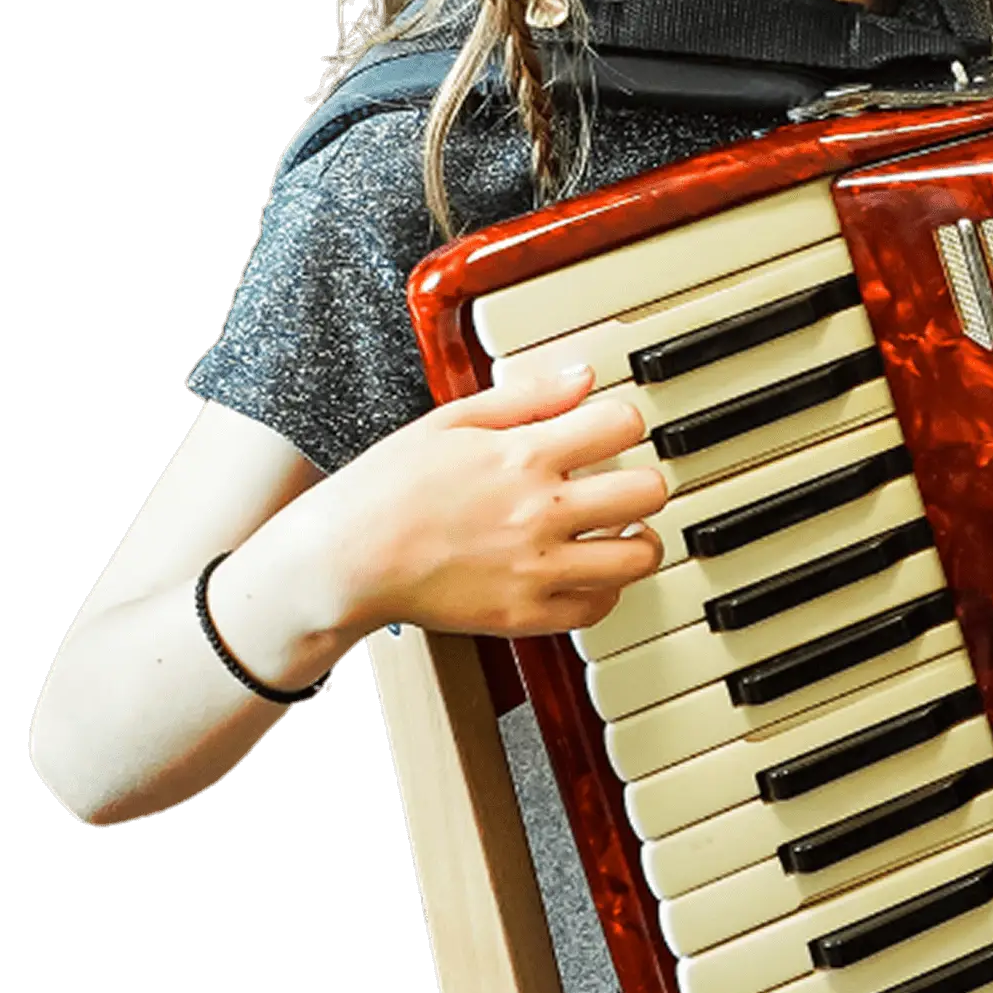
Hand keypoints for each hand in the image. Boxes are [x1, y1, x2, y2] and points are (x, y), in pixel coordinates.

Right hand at [306, 363, 669, 639]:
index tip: (611, 429)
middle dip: (643, 480)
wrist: (345, 559)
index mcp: (524, 456)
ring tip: (621, 530)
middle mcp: (540, 512)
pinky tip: (590, 570)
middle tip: (626, 482)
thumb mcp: (452, 420)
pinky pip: (598, 607)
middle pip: (647, 491)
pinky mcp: (523, 615)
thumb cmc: (388, 487)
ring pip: (638, 556)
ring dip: (638, 538)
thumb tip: (581, 378)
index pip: (621, 424)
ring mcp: (536, 568)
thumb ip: (526, 397)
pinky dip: (605, 589)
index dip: (623, 421)